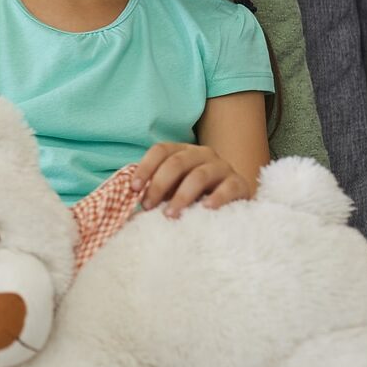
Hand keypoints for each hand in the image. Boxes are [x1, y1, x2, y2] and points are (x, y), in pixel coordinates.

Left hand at [132, 143, 252, 217]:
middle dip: (159, 185)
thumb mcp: (173, 190)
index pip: (160, 150)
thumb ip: (155, 191)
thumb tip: (126, 204)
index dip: (145, 167)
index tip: (133, 189)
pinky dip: (216, 198)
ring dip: (181, 196)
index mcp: (182, 151)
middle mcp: (202, 154)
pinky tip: (205, 210)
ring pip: (199, 175)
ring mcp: (222, 167)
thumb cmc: (195, 196)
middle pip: (176, 162)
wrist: (234, 201)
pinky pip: (227, 188)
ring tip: (170, 215)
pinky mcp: (239, 183)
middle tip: (148, 206)